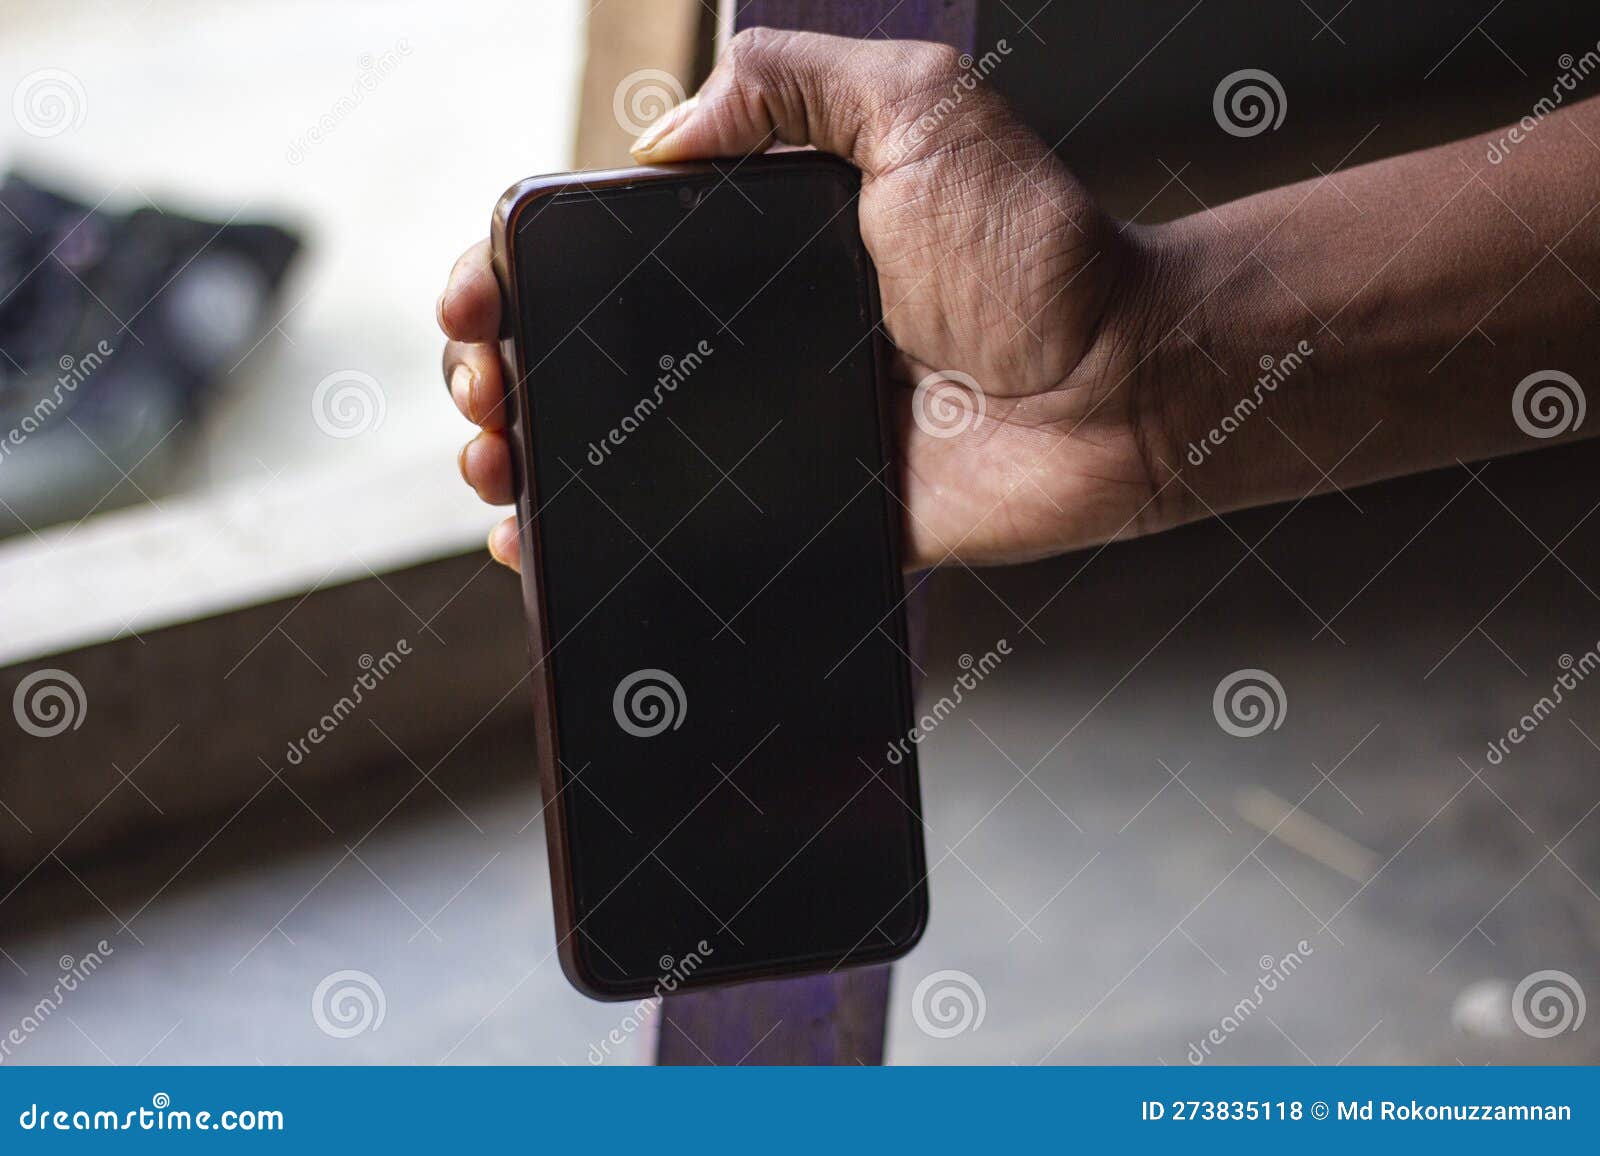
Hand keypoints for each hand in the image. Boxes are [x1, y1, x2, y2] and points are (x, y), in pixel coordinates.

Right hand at [440, 29, 1172, 570]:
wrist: (1118, 387)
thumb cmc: (1036, 249)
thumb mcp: (919, 111)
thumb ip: (793, 83)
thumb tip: (655, 137)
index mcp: (761, 245)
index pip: (603, 254)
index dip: (518, 273)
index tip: (474, 299)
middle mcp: (751, 335)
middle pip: (586, 353)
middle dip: (501, 369)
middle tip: (482, 393)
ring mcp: (768, 428)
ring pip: (613, 448)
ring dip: (528, 454)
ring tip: (490, 462)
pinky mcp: (799, 510)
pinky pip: (680, 532)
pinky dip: (598, 543)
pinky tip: (537, 546)